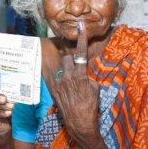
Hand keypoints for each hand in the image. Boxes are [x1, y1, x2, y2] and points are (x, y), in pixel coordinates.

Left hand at [52, 20, 100, 144]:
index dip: (82, 38)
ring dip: (65, 67)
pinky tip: (54, 72)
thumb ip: (88, 77)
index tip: (81, 26)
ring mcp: (59, 83)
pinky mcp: (53, 89)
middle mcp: (68, 77)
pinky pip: (51, 74)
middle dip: (72, 60)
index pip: (81, 52)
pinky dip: (55, 73)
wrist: (79, 122)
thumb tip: (83, 73)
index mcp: (80, 75)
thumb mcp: (95, 89)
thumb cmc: (90, 106)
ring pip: (60, 66)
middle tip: (76, 67)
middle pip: (68, 58)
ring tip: (70, 77)